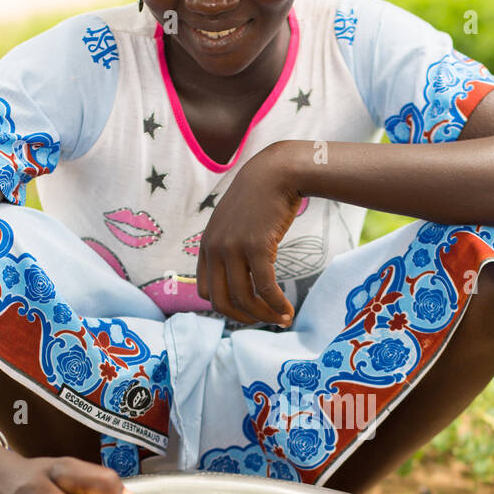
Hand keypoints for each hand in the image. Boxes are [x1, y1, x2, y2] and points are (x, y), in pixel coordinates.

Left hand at [196, 142, 303, 324]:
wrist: (276, 172)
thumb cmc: (260, 200)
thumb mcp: (233, 224)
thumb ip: (229, 248)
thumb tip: (239, 276)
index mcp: (206, 246)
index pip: (206, 293)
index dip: (227, 308)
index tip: (248, 311)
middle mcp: (215, 249)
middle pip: (223, 302)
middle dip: (245, 318)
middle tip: (266, 321)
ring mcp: (233, 248)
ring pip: (244, 298)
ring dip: (264, 315)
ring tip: (282, 318)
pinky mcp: (256, 246)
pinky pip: (265, 287)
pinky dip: (276, 304)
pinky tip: (288, 310)